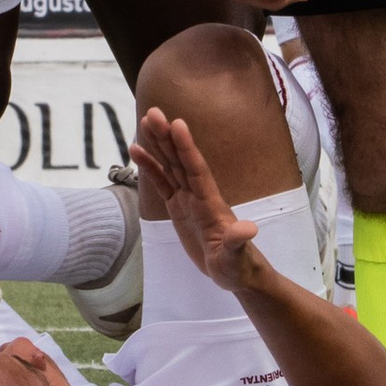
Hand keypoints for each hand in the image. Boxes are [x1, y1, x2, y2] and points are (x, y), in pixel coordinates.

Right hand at [128, 105, 259, 292]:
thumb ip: (237, 242)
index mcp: (211, 204)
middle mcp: (199, 195)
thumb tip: (248, 230)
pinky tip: (137, 152)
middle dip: (167, 137)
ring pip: (171, 166)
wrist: (236, 272)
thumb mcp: (236, 258)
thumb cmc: (237, 265)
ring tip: (144, 122)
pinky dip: (151, 167)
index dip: (187, 148)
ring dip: (158, 144)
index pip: (197, 171)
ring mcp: (188, 200)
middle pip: (180, 161)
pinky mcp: (179, 208)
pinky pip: (162, 183)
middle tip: (153, 113)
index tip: (178, 124)